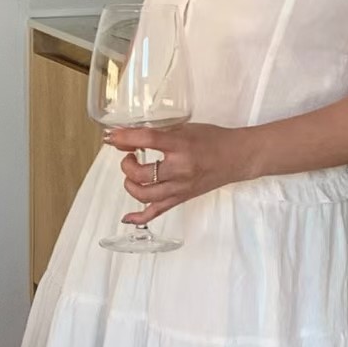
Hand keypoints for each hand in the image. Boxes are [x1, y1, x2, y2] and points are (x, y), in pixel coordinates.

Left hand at [104, 124, 257, 224]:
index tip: (111, 136)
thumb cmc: (212, 140)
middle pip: (142, 174)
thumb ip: (157, 134)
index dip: (125, 138)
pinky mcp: (180, 199)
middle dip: (127, 165)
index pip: (147, 140)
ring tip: (132, 174)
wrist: (236, 157)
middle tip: (128, 157)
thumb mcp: (184, 129)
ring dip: (130, 184)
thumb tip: (125, 138)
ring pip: (144, 194)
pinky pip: (156, 212)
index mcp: (181, 146)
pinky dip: (139, 217)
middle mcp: (180, 169)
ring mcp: (179, 188)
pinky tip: (127, 217)